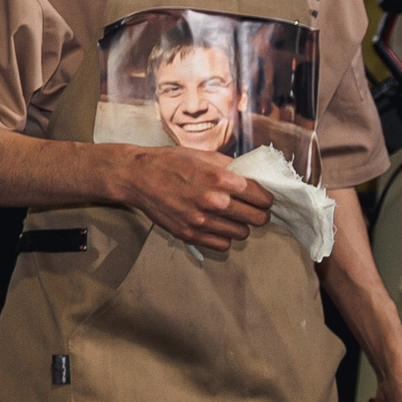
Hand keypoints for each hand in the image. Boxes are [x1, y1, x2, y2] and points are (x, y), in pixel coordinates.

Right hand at [115, 146, 274, 250]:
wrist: (137, 177)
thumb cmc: (170, 162)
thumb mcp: (204, 156)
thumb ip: (232, 168)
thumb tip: (256, 179)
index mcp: (221, 179)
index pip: (263, 198)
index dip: (265, 197)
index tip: (260, 198)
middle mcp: (214, 201)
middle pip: (258, 219)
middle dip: (257, 213)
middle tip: (248, 208)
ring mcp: (201, 221)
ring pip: (242, 233)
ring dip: (239, 225)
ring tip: (229, 216)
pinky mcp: (189, 234)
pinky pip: (223, 245)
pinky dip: (223, 237)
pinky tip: (216, 225)